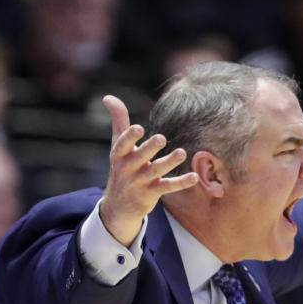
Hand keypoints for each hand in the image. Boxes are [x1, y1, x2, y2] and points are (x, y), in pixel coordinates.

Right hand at [99, 95, 198, 244]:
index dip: (130, 137)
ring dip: (169, 162)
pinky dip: (181, 183)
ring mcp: (140, 182)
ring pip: (156, 171)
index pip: (122, 145)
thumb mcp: (117, 146)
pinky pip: (168, 187)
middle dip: (149, 148)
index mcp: (119, 156)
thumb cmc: (121, 168)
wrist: (118, 207)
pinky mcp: (152, 193)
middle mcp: (128, 169)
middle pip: (140, 157)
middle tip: (161, 138)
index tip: (138, 127)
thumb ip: (118, 121)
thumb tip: (108, 96)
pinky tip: (194, 177)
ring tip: (182, 153)